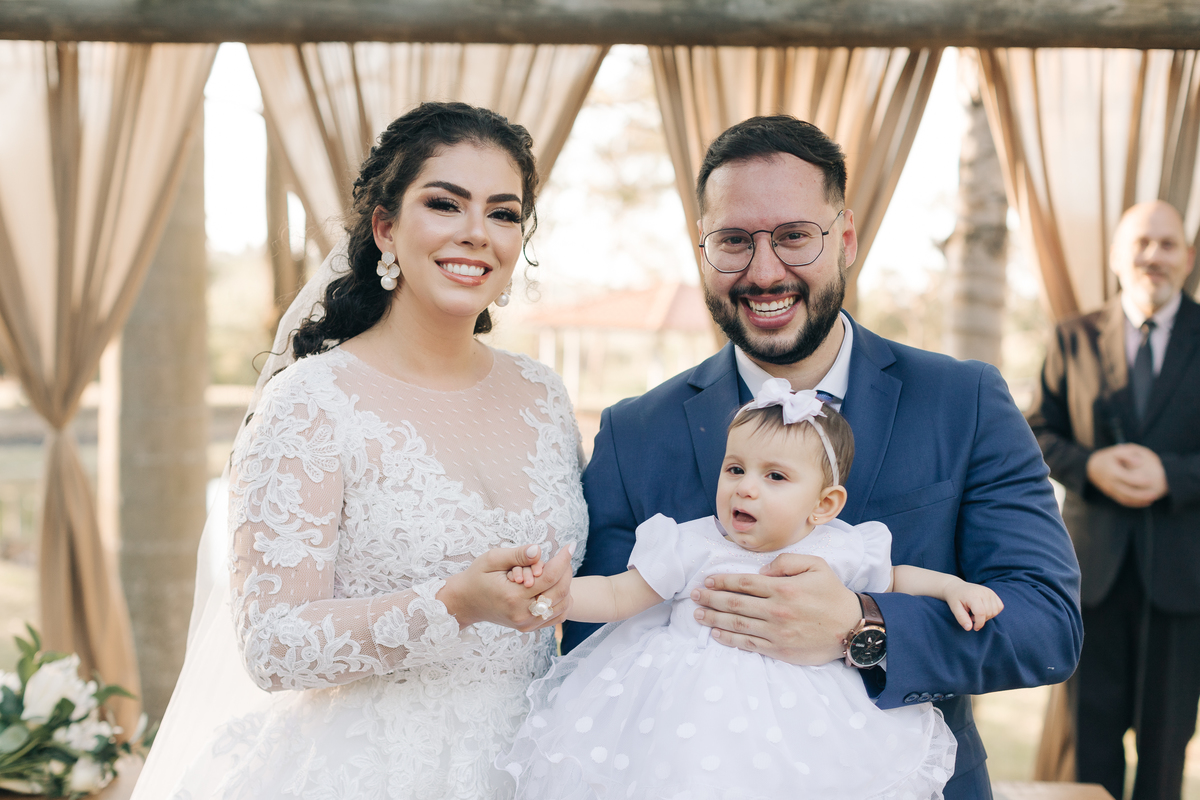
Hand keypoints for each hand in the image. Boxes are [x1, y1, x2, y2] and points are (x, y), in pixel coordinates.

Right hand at [440, 542, 573, 631]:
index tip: (569, 546)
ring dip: (565, 585)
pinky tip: (555, 586)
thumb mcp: (492, 559)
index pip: (550, 577)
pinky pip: (556, 617)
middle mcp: (522, 614)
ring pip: (562, 606)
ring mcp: (526, 624)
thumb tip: (539, 550)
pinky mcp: (528, 628)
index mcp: (513, 596)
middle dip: (566, 570)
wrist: (466, 603)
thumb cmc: (477, 577)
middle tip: (564, 555)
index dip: (563, 560)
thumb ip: (517, 554)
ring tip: (558, 570)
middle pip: (560, 592)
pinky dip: (562, 601)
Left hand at [690, 554, 860, 664]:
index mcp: (783, 588)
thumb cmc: (833, 595)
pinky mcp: (779, 649)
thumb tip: (762, 570)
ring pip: (737, 624)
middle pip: (735, 603)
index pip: (744, 582)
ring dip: (714, 618)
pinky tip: (716, 633)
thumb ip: (786, 562)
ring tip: (697, 614)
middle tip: (694, 595)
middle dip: (711, 598)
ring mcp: (776, 631)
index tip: (708, 579)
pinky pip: (749, 643)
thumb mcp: (816, 566)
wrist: (853, 628)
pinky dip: (729, 639)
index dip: (722, 581)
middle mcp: (776, 610)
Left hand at [944, 580, 1003, 630]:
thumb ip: (962, 618)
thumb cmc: (955, 599)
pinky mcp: (993, 593)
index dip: (979, 623)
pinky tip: (984, 610)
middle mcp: (983, 592)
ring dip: (987, 616)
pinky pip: (1000, 606)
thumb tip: (969, 628)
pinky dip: (993, 611)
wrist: (957, 587)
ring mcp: (989, 592)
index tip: (974, 628)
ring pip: (995, 611)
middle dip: (981, 620)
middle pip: (989, 613)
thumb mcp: (954, 608)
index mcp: (973, 596)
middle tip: (971, 617)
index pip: (981, 613)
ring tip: (976, 613)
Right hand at [1087, 444, 1168, 506]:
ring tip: (1152, 499)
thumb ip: (1128, 454)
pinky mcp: (1111, 494)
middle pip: (1127, 492)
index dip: (1139, 480)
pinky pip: (1123, 501)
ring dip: (1139, 501)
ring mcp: (1110, 490)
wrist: (1091, 467)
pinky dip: (1134, 503)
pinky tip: (1145, 502)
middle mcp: (1111, 483)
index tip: (1150, 480)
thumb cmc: (1108, 457)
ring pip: (1125, 499)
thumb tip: (1140, 463)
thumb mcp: (1116, 451)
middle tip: (1155, 494)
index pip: (1127, 478)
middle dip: (1141, 495)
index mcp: (1113, 472)